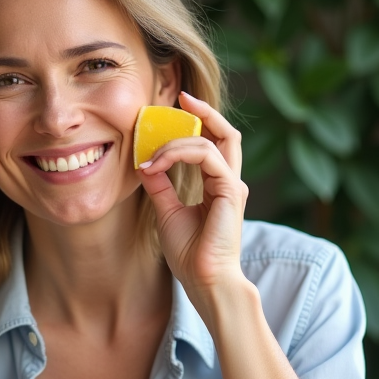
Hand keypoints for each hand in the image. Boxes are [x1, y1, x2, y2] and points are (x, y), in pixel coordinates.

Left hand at [137, 92, 249, 314]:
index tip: (175, 110)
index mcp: (218, 185)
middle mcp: (230, 182)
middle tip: (181, 98)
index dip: (198, 123)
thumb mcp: (167, 212)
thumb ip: (160, 185)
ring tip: (151, 157)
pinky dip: (179, 154)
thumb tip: (145, 162)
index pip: (213, 144)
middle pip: (226, 133)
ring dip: (176, 142)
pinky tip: (155, 165)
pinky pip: (206, 156)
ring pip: (211, 142)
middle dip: (205, 112)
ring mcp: (233, 186)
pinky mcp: (231, 191)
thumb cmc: (190, 253)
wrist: (204, 281)